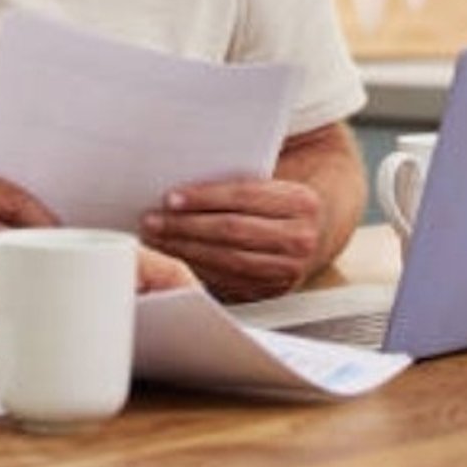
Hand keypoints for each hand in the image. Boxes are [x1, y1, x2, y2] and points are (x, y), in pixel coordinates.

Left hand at [140, 177, 323, 302]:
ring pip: (228, 259)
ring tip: (157, 239)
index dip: (204, 197)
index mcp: (301, 201)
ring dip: (186, 249)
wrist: (314, 232)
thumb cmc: (278, 201)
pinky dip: (198, 267)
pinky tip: (176, 256)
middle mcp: (300, 238)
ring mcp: (289, 268)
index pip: (243, 195)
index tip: (170, 198)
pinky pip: (229, 279)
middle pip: (232, 230)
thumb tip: (181, 178)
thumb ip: (238, 180)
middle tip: (152, 220)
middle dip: (186, 225)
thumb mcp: (271, 182)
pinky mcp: (273, 289)